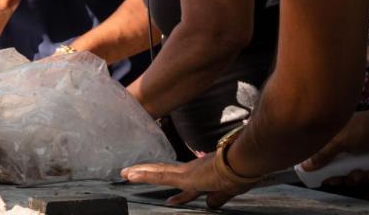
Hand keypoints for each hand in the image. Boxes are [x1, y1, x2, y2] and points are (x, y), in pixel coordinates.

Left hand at [121, 152, 253, 208]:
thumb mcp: (228, 191)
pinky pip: (159, 175)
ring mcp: (187, 173)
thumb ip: (218, 198)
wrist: (243, 164)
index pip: (186, 188)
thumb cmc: (240, 175)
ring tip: (125, 173)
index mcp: (203, 176)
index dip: (178, 195)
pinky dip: (144, 175)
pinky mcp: (184, 176)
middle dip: (149, 176)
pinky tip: (131, 175)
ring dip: (141, 173)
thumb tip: (210, 204)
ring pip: (159, 173)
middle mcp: (192, 172)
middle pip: (166, 175)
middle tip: (131, 175)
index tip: (170, 199)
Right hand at [301, 107, 368, 185]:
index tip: (329, 178)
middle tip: (346, 179)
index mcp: (331, 138)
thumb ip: (323, 155)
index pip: (320, 157)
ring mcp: (356, 151)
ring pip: (351, 171)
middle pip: (336, 168)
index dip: (323, 170)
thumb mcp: (340, 142)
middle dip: (342, 176)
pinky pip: (364, 171)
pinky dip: (368, 173)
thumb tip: (305, 166)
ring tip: (363, 172)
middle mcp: (341, 145)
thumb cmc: (364, 129)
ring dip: (357, 176)